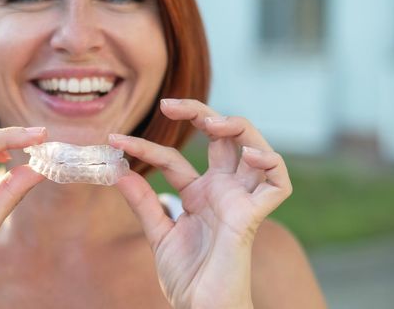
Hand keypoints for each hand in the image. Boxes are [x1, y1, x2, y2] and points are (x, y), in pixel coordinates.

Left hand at [110, 99, 291, 308]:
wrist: (201, 308)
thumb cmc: (187, 277)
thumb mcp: (158, 234)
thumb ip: (143, 204)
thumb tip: (118, 172)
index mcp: (199, 193)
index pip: (173, 158)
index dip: (145, 147)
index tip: (115, 141)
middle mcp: (222, 191)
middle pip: (222, 138)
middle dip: (199, 113)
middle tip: (168, 105)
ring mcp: (240, 200)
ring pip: (255, 148)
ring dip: (239, 127)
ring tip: (212, 121)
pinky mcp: (254, 215)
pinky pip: (278, 183)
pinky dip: (271, 163)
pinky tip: (250, 154)